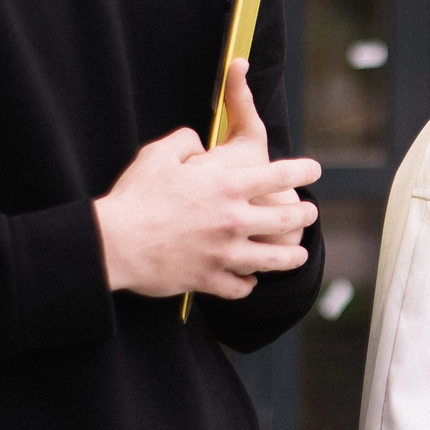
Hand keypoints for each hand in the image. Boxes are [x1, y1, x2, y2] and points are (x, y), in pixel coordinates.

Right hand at [94, 59, 321, 297]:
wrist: (115, 243)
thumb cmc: (136, 196)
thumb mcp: (160, 154)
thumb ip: (186, 142)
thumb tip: (199, 142)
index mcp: (227, 186)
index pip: (279, 175)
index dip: (302, 170)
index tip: (314, 169)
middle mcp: (234, 221)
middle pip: (286, 220)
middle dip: (303, 215)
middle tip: (309, 213)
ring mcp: (224, 254)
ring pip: (273, 260)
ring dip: (289, 257)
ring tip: (298, 255)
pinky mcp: (209, 280)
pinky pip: (240, 287)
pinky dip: (247, 284)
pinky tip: (250, 281)